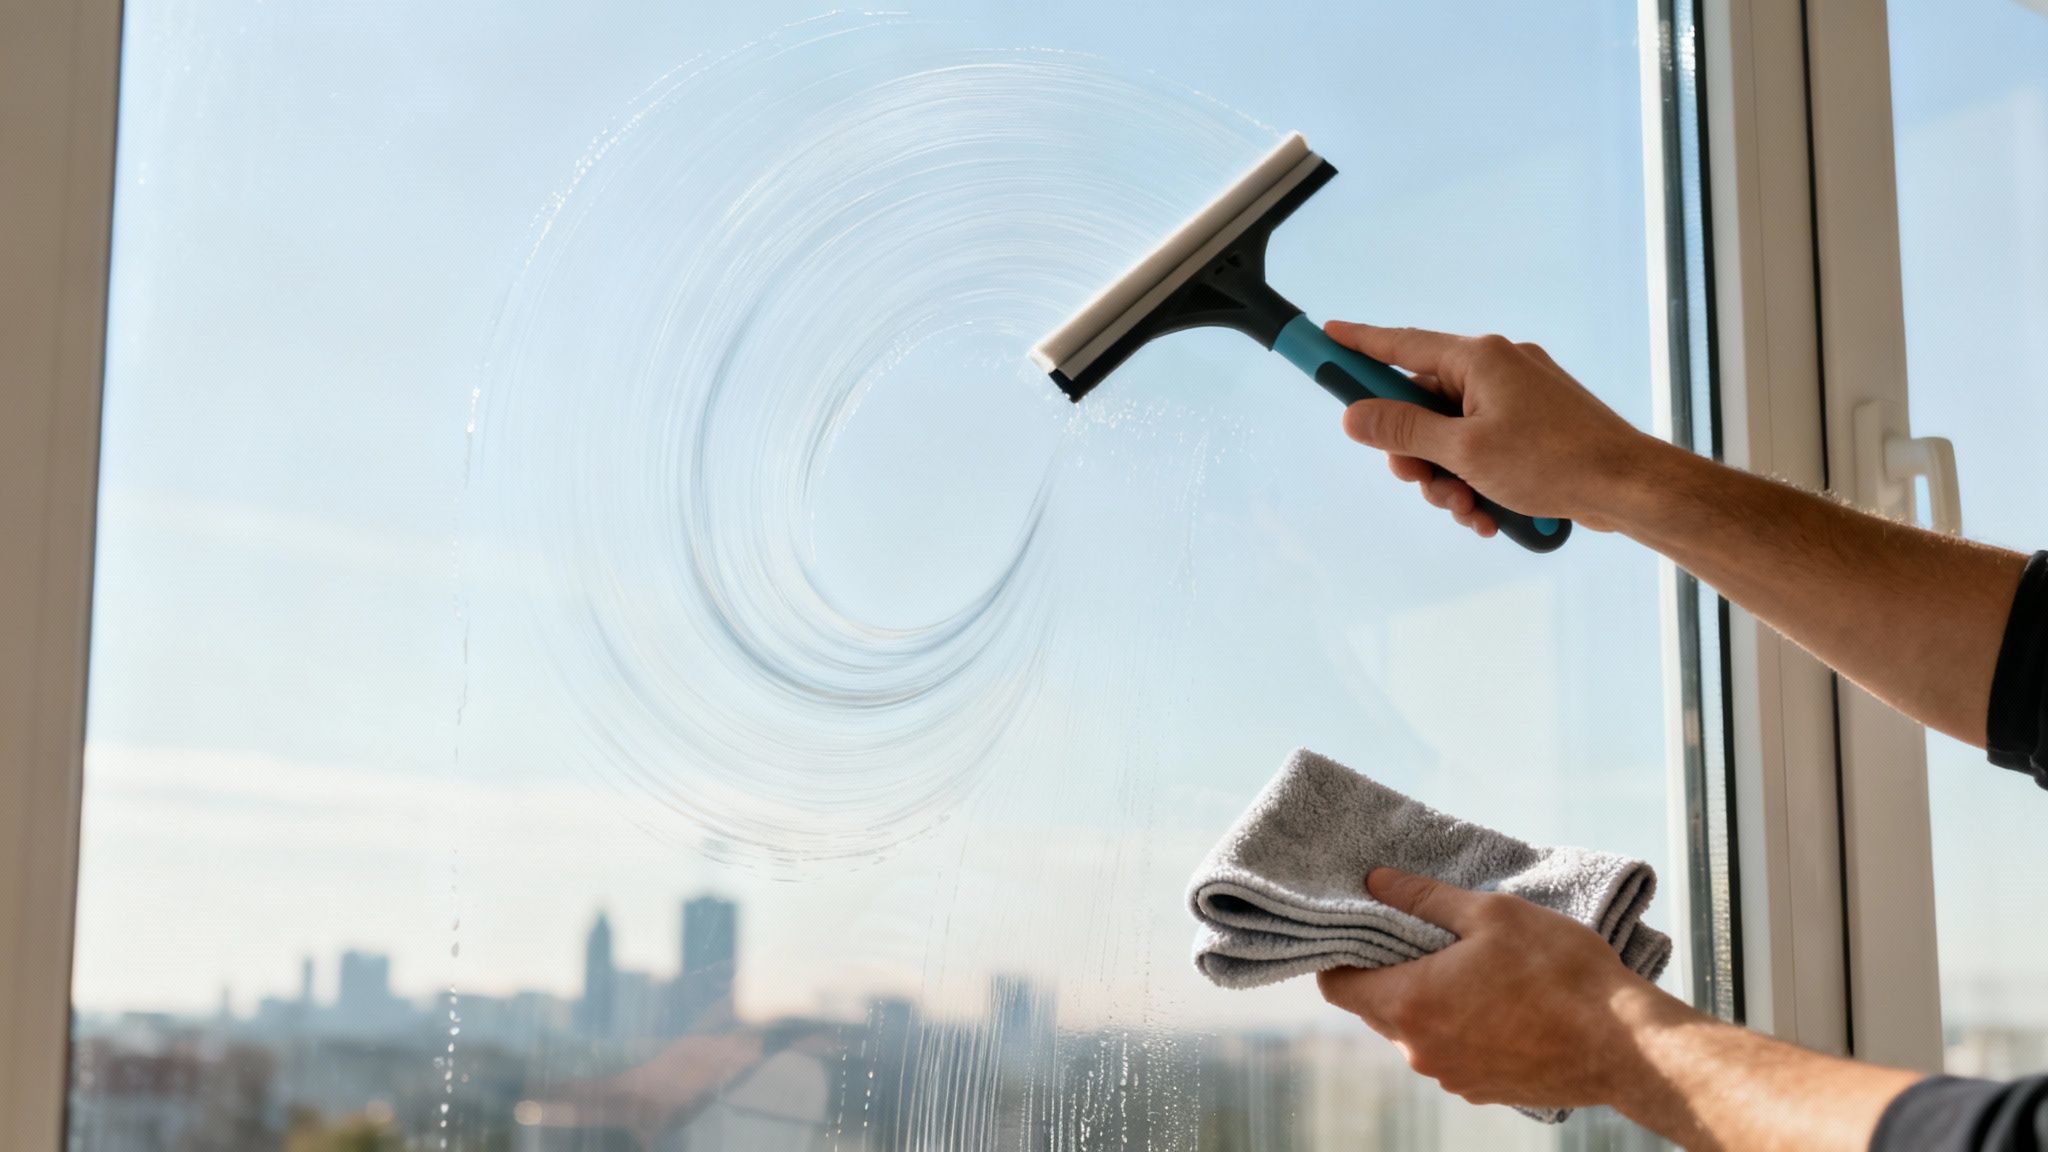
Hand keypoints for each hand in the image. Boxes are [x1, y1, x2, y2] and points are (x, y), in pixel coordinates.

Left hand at [1315, 867, 1685, 1112]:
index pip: (1337, 986)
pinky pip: (1451, 1052)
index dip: (1341, 955)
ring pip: (1416, 1031)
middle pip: (1376, 1007)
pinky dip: (1459, 1026)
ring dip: (1429, 999)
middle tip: (1423, 935)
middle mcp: (1420, 1052)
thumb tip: (1377, 882)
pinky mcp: (1483, 1091)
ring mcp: (1452, 1078)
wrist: (1626, 1046)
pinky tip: (1496, 1000)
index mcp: (1410, 1005)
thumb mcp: (1491, 914)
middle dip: (1389, 972)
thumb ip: (1423, 898)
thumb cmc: (1560, 972)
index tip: (1363, 930)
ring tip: (1469, 965)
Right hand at [1324, 321, 1661, 535]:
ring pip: (1454, 435)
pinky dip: (1478, 481)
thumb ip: (1404, 433)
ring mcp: (1520, 396)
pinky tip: (1489, 514)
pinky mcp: (1536, 425)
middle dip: (1416, 453)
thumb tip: (1356, 416)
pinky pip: (1485, 447)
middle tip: (1418, 484)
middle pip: (1425, 404)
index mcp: (1480, 358)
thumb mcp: (1464, 452)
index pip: (1402, 345)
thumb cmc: (1553, 461)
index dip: (1359, 343)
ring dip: (1448, 478)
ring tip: (1468, 509)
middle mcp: (1498, 368)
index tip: (1327, 336)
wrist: (1628, 486)